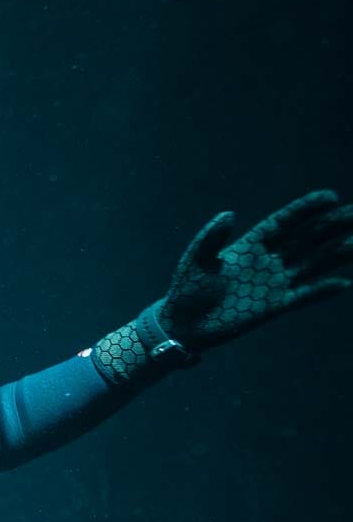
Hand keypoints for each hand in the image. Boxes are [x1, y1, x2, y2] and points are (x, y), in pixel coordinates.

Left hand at [161, 189, 352, 349]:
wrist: (184, 326)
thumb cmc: (186, 291)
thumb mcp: (195, 260)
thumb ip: (211, 237)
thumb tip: (229, 214)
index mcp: (250, 246)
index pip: (284, 222)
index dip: (306, 209)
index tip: (331, 196)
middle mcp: (267, 261)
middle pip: (306, 239)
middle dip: (331, 225)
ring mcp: (273, 283)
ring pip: (312, 264)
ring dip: (336, 253)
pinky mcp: (275, 306)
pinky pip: (304, 296)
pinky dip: (322, 290)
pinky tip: (343, 283)